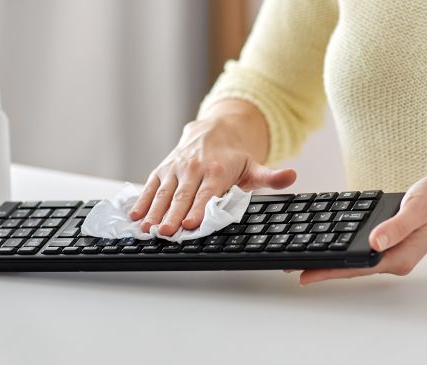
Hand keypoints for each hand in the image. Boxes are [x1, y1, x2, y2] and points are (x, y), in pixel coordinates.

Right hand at [130, 103, 295, 235]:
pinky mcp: (162, 169)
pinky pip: (151, 187)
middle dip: (173, 215)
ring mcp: (176, 169)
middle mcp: (194, 168)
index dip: (198, 209)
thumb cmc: (234, 157)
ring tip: (146, 229)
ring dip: (154, 212)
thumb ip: (271, 177)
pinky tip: (135, 216)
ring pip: (163, 193)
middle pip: (182, 196)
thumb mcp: (255, 165)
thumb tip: (291, 176)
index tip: (191, 224)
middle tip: (166, 233)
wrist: (214, 130)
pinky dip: (142, 201)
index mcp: (217, 170)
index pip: (207, 194)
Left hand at [297, 175, 426, 284]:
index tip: (304, 274)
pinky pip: (363, 248)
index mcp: (400, 256)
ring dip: (332, 258)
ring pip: (356, 259)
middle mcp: (395, 259)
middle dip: (323, 267)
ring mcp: (393, 252)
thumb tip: (375, 241)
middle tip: (291, 267)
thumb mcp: (417, 208)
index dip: (329, 270)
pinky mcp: (391, 243)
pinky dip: (344, 247)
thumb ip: (396, 226)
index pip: (357, 267)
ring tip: (303, 258)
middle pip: (352, 267)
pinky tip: (330, 244)